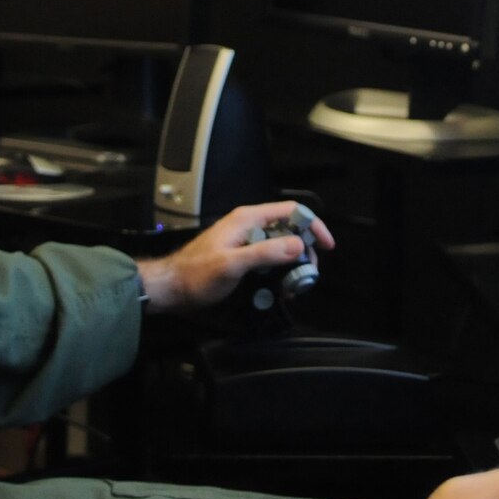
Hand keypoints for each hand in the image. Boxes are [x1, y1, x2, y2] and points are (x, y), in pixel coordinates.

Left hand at [138, 201, 335, 314]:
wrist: (172, 287)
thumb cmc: (195, 274)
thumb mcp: (232, 264)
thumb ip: (265, 253)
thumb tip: (297, 245)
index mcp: (247, 220)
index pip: (291, 211)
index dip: (313, 225)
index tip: (325, 244)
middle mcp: (249, 225)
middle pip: (290, 228)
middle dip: (305, 248)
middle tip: (309, 271)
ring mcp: (246, 240)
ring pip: (281, 244)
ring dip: (293, 261)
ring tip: (295, 282)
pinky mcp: (243, 254)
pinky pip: (270, 256)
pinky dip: (280, 268)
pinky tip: (280, 284)